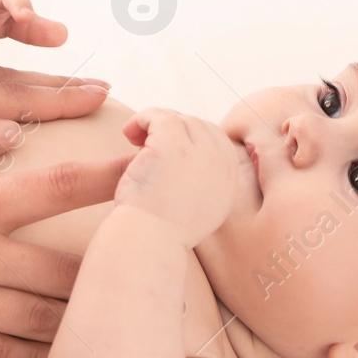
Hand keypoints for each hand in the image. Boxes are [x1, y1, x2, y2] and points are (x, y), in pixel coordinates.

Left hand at [115, 108, 240, 246]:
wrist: (150, 241)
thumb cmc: (162, 233)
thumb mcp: (198, 213)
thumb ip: (202, 187)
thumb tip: (188, 169)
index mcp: (229, 178)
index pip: (215, 140)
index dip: (190, 138)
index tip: (165, 148)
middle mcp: (221, 161)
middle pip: (198, 125)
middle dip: (172, 128)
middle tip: (146, 142)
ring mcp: (200, 149)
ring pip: (179, 118)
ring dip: (154, 124)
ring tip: (134, 139)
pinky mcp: (173, 142)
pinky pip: (159, 116)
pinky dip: (142, 119)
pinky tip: (128, 134)